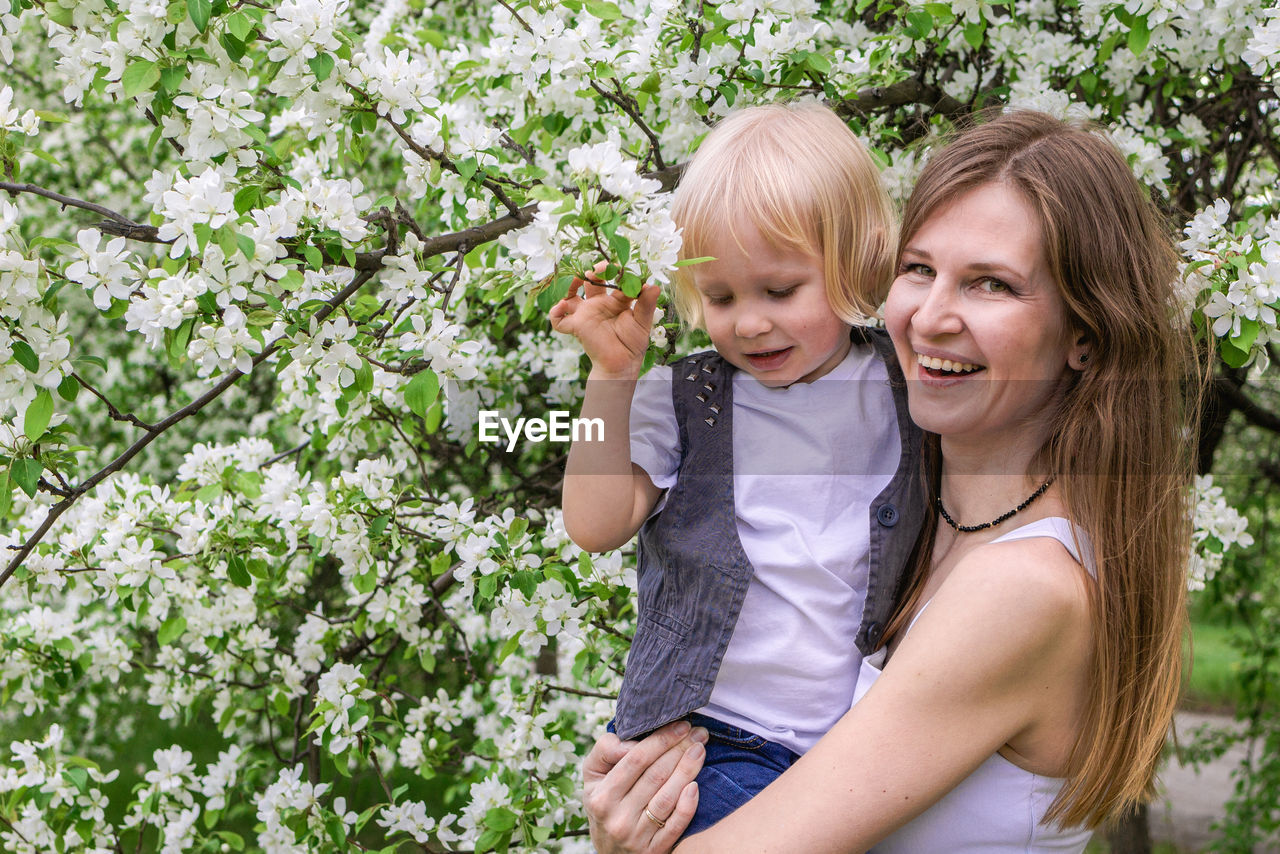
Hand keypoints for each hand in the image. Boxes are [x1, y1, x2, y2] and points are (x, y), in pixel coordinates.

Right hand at [548, 272, 660, 379]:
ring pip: (572, 296)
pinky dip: (556, 314)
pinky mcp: (577, 326)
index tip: (619, 269)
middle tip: (598, 269)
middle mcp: (600, 304)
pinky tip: (560, 308)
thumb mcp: (642, 323)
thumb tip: (654, 286)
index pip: (615, 281)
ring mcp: (587, 314)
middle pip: (592, 282)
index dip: (617, 273)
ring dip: (571, 285)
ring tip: (576, 279)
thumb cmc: (632, 343)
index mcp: (617, 301)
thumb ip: (646, 305)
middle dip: (594, 272)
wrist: (621, 364)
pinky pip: (559, 320)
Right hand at [583, 720, 705, 853]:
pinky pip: (675, 826)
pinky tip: (696, 785)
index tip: (681, 725)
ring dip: (688, 770)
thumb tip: (631, 741)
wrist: (609, 852)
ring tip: (700, 750)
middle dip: (680, 749)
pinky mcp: (654, 851)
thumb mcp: (592, 776)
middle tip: (698, 733)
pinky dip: (688, 805)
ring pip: (667, 798)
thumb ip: (605, 750)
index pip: (636, 760)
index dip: (661, 739)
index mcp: (601, 796)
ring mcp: (636, 837)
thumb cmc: (604, 801)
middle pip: (655, 776)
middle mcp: (617, 818)